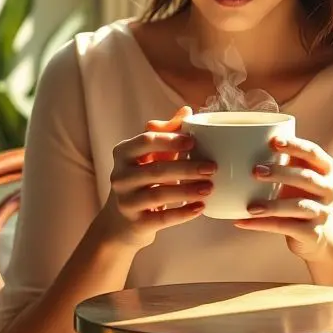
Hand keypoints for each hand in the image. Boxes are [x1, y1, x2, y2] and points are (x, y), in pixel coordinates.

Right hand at [97, 106, 214, 251]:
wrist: (122, 222)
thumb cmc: (142, 180)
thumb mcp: (150, 155)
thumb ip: (167, 133)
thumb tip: (187, 110)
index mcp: (123, 153)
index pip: (146, 141)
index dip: (170, 140)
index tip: (193, 142)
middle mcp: (119, 176)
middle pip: (156, 169)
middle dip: (186, 168)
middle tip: (212, 167)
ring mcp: (125, 200)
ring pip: (158, 194)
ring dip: (187, 191)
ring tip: (210, 187)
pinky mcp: (135, 223)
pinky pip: (162, 218)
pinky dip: (182, 213)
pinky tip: (200, 208)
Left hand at [233, 134, 332, 259]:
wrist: (315, 234)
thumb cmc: (299, 195)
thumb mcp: (296, 175)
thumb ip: (281, 159)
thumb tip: (242, 142)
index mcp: (325, 169)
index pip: (313, 153)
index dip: (295, 146)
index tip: (273, 141)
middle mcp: (329, 189)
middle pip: (307, 178)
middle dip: (281, 173)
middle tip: (255, 171)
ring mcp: (323, 213)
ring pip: (298, 206)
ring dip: (272, 205)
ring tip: (250, 207)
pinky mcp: (313, 233)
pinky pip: (286, 227)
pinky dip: (262, 224)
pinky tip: (241, 221)